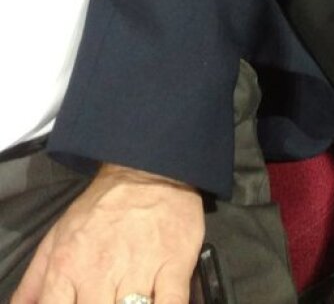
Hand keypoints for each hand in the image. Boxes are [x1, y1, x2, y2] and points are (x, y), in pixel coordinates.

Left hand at [12, 164, 203, 303]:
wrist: (148, 167)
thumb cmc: (102, 207)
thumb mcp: (57, 236)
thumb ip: (34, 281)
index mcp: (67, 267)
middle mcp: (100, 271)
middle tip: (103, 299)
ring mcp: (138, 269)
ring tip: (127, 302)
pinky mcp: (174, 264)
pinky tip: (155, 302)